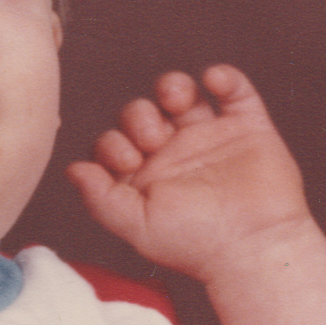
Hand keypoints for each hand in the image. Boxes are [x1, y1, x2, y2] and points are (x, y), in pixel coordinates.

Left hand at [66, 65, 309, 282]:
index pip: (114, 141)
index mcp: (146, 176)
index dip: (113, 143)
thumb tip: (72, 169)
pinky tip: (212, 81)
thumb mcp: (137, 226)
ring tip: (176, 101)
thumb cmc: (195, 245)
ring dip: (173, 86)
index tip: (129, 161)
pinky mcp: (249, 129)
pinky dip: (224, 77)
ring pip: (184, 94)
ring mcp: (212, 137)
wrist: (253, 248)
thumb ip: (100, 198)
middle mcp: (176, 153)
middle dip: (139, 116)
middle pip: (142, 112)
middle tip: (153, 140)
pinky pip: (235, 91)